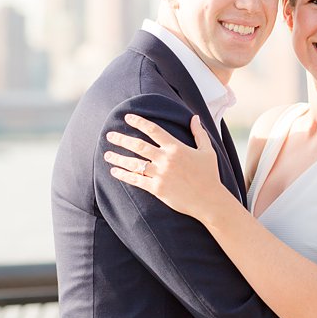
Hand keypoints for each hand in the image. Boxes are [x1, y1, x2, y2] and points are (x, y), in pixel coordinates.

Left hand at [105, 114, 228, 220]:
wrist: (209, 200)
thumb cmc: (209, 175)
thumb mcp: (207, 151)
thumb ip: (199, 133)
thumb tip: (194, 117)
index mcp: (176, 148)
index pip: (154, 130)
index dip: (139, 122)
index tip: (127, 117)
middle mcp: (166, 159)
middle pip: (139, 146)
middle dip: (122, 139)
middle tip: (109, 135)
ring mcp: (160, 174)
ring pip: (134, 163)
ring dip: (118, 158)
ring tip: (107, 154)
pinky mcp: (157, 188)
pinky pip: (136, 180)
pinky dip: (124, 175)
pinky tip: (114, 171)